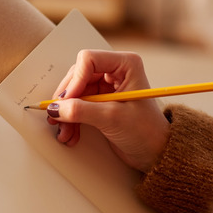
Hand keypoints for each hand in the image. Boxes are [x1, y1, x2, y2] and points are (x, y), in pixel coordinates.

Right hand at [47, 50, 169, 171]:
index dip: (75, 80)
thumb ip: (82, 111)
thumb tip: (56, 108)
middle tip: (58, 116)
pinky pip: (77, 105)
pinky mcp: (100, 102)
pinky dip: (71, 119)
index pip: (89, 60)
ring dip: (66, 112)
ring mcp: (106, 87)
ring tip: (64, 131)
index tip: (67, 101)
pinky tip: (70, 133)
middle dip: (67, 99)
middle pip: (77, 76)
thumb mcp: (112, 118)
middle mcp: (114, 72)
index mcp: (125, 65)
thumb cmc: (147, 131)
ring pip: (74, 92)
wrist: (155, 152)